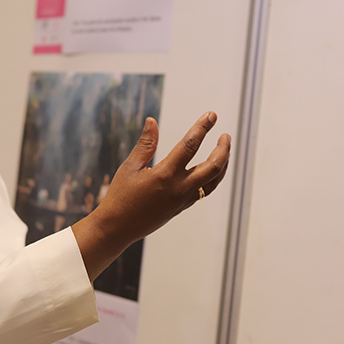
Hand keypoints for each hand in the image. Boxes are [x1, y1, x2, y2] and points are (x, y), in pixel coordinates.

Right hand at [71, 112, 230, 280]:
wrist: (118, 228)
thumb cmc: (120, 196)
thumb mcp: (130, 167)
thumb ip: (145, 144)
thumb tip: (152, 121)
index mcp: (164, 174)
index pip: (190, 145)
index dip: (202, 128)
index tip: (211, 115)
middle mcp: (179, 188)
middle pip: (213, 166)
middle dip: (223, 148)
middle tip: (226, 135)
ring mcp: (183, 199)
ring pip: (214, 180)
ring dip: (223, 163)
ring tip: (224, 149)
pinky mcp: (183, 207)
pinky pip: (206, 190)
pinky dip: (214, 177)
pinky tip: (213, 167)